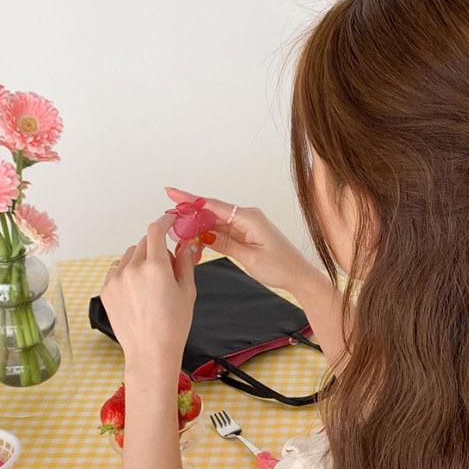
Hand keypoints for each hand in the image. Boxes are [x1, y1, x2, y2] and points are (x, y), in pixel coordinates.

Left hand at [101, 212, 197, 374]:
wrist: (151, 351)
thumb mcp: (188, 291)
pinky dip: (127, 271)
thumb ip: (185, 262)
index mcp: (156, 267)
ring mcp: (116, 279)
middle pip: (144, 242)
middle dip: (157, 248)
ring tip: (151, 283)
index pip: (156, 230)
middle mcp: (133, 269)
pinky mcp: (106, 289)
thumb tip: (186, 244)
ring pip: (130, 255)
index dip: (164, 222)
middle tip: (167, 267)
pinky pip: (117, 269)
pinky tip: (138, 290)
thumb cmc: (173, 326)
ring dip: (141, 259)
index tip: (169, 221)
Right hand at [165, 187, 318, 294]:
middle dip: (190, 212)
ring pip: (215, 222)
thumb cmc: (281, 267)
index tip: (172, 193)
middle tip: (169, 216)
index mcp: (249, 218)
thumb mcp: (250, 258)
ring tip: (177, 229)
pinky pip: (222, 231)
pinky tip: (195, 237)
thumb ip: (225, 244)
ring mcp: (246, 225)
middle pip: (212, 211)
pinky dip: (209, 234)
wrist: (299, 276)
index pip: (213, 205)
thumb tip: (202, 235)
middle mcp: (247, 217)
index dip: (190, 199)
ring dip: (198, 225)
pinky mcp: (246, 234)